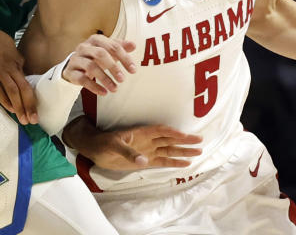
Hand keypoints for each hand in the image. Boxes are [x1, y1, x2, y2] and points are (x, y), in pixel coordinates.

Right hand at [0, 20, 37, 124]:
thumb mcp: (7, 42)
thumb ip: (13, 54)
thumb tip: (18, 63)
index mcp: (16, 57)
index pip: (25, 77)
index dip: (29, 92)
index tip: (32, 104)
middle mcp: (11, 65)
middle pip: (24, 87)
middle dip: (30, 104)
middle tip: (34, 119)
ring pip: (13, 91)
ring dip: (20, 107)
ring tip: (24, 119)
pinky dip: (5, 101)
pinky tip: (11, 110)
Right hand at [63, 35, 136, 95]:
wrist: (73, 65)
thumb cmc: (94, 57)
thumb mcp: (107, 51)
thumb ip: (120, 47)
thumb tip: (133, 45)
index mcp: (96, 40)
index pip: (113, 46)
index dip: (124, 58)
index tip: (133, 70)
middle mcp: (84, 47)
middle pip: (100, 54)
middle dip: (113, 67)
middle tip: (123, 79)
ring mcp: (76, 59)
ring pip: (91, 67)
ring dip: (105, 79)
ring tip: (115, 89)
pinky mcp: (71, 72)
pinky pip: (82, 79)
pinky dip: (94, 87)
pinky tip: (104, 92)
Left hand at [65, 117, 202, 169]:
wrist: (95, 150)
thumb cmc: (103, 144)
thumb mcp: (114, 146)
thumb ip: (128, 152)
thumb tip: (143, 160)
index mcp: (141, 133)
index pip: (161, 131)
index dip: (173, 132)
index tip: (185, 135)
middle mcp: (147, 141)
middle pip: (170, 140)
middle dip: (184, 141)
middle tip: (200, 140)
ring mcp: (148, 150)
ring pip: (169, 150)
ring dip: (183, 151)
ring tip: (198, 151)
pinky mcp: (145, 161)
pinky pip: (162, 161)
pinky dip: (174, 163)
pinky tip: (185, 164)